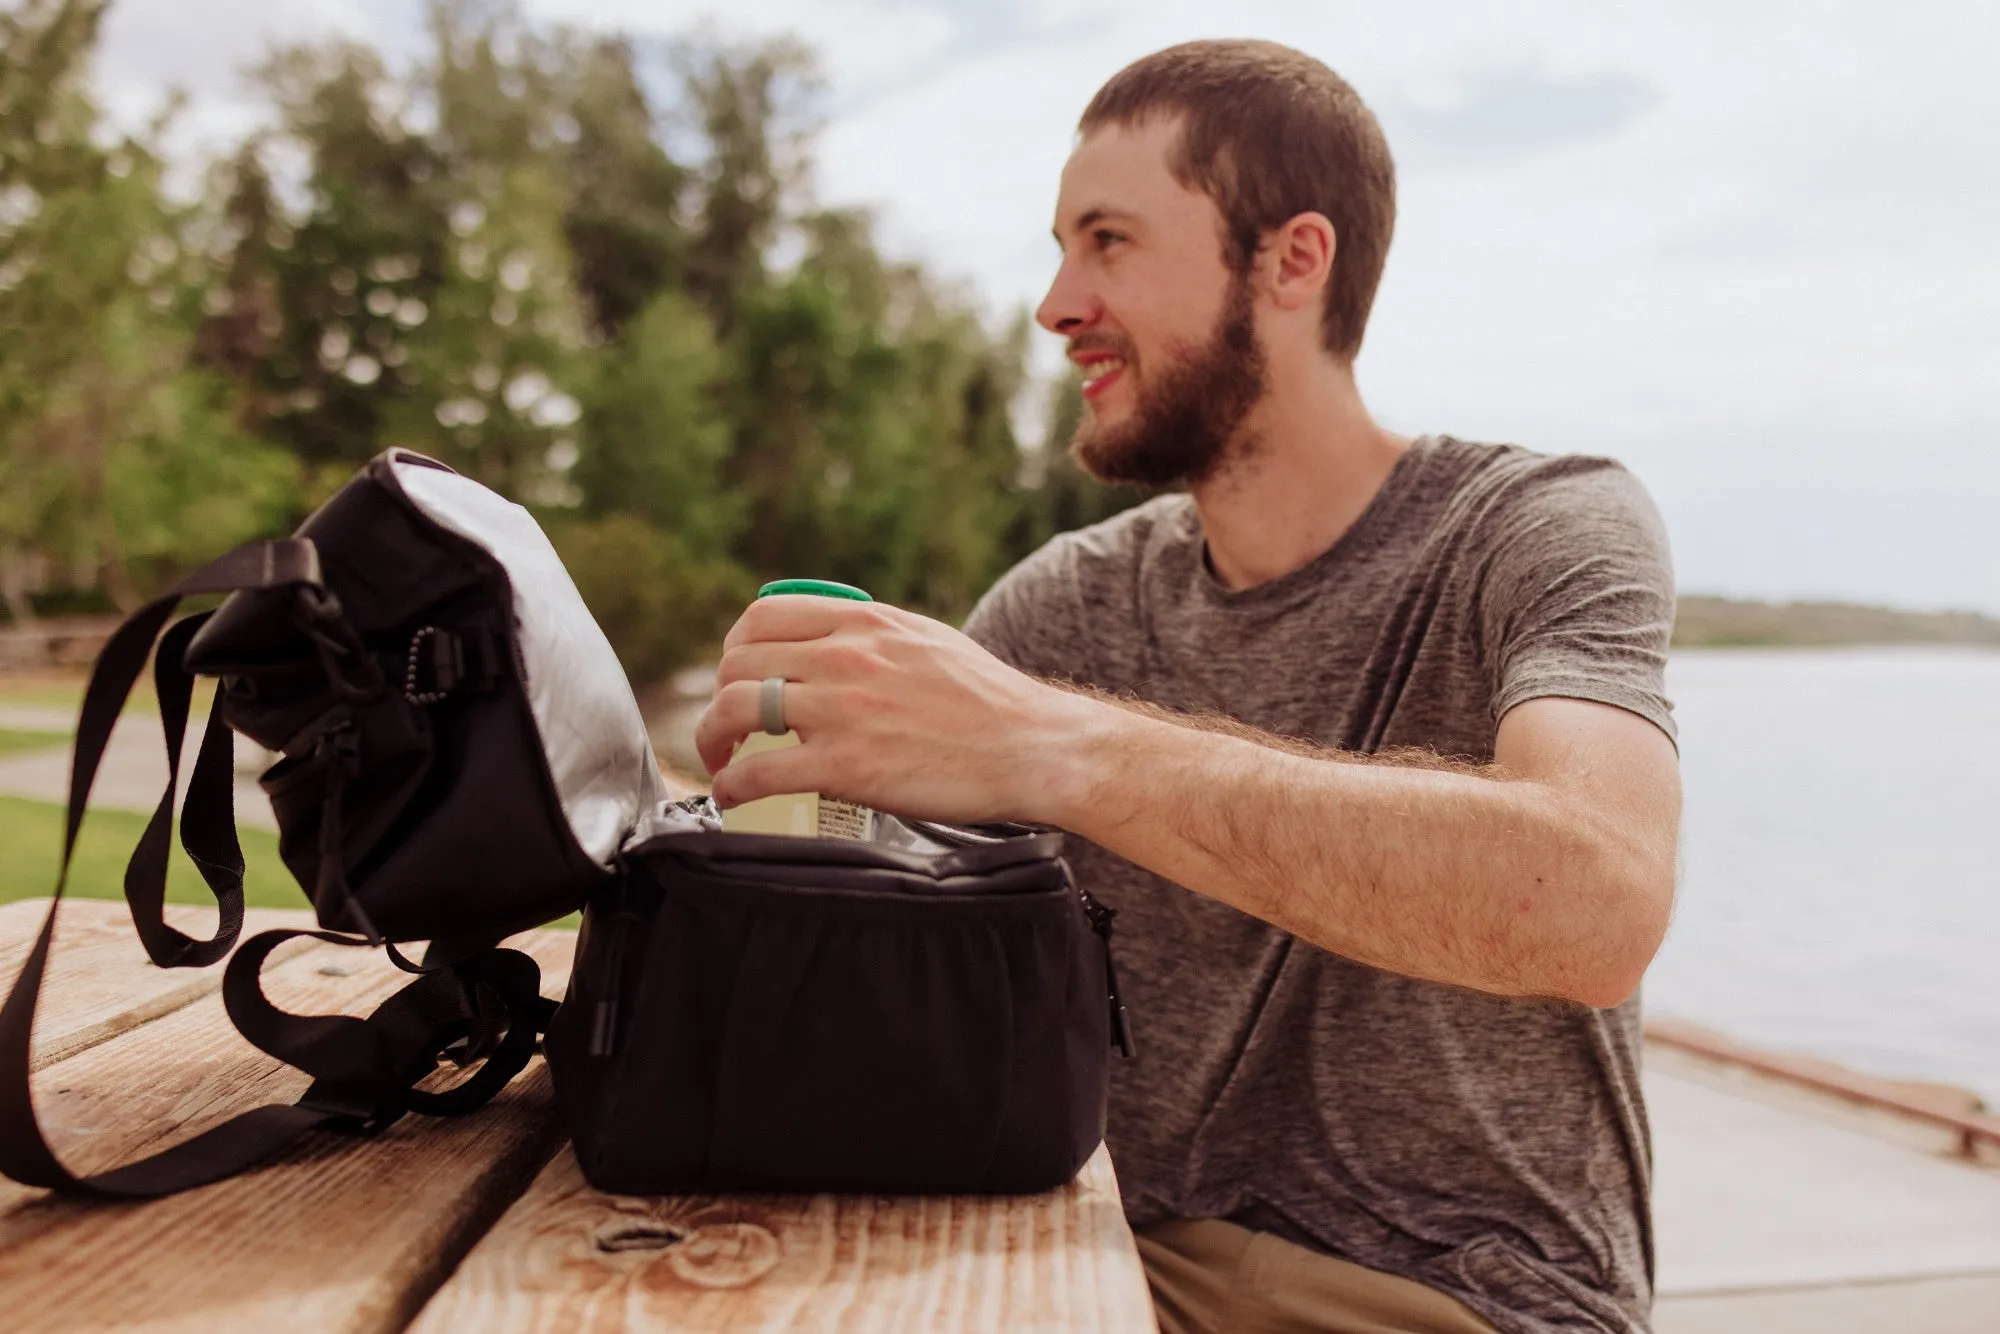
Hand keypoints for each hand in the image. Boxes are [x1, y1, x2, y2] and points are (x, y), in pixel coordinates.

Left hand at [693, 595, 1107, 824]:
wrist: (1032, 746)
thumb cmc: (989, 702)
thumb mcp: (926, 640)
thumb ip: (873, 636)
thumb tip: (833, 642)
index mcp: (865, 624)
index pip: (762, 616)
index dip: (735, 649)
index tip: (739, 677)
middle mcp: (845, 657)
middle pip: (738, 662)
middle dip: (719, 697)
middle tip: (730, 727)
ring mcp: (843, 711)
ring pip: (736, 708)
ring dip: (712, 738)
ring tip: (723, 759)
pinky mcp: (847, 766)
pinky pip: (760, 771)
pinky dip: (731, 785)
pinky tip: (733, 796)